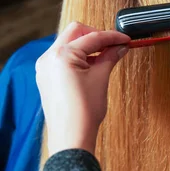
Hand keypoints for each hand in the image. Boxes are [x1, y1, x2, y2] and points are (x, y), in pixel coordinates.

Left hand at [36, 22, 130, 156]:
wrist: (71, 138)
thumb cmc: (83, 112)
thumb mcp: (100, 78)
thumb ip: (110, 57)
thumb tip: (120, 47)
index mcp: (62, 55)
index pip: (92, 37)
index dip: (112, 37)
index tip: (124, 39)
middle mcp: (48, 57)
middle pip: (75, 33)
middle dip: (96, 36)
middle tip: (114, 45)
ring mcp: (44, 67)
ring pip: (67, 43)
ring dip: (86, 46)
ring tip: (104, 56)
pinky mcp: (45, 77)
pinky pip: (62, 57)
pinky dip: (77, 56)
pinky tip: (91, 65)